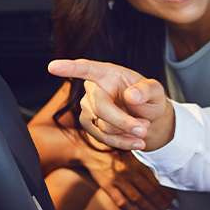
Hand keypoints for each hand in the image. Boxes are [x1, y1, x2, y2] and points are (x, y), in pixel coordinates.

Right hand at [48, 59, 174, 151]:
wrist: (146, 117)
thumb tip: (131, 95)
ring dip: (127, 133)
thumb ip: (147, 90)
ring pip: (103, 127)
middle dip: (124, 122)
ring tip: (143, 130)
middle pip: (101, 109)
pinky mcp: (87, 123)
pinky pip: (103, 138)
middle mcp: (93, 89)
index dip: (70, 68)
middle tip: (144, 129)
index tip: (52, 66)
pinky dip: (122, 142)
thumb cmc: (148, 98)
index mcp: (108, 73)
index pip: (87, 69)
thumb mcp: (156, 91)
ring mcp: (87, 107)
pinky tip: (135, 140)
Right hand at [81, 146, 174, 209]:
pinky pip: (122, 202)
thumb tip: (168, 176)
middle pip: (150, 191)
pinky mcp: (107, 187)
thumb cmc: (119, 152)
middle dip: (163, 204)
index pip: (157, 181)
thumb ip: (148, 163)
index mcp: (139, 162)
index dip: (168, 193)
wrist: (93, 151)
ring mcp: (118, 180)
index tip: (176, 202)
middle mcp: (129, 171)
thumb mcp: (135, 153)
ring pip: (137, 199)